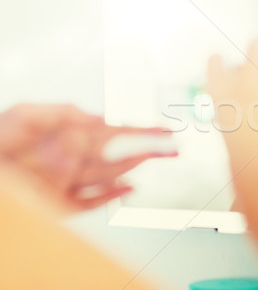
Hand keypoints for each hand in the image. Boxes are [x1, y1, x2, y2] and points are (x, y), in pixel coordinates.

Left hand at [0, 104, 176, 210]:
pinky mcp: (61, 204)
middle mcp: (74, 159)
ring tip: (157, 157)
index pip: (114, 132)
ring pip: (111, 175)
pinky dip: (111, 196)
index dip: (140, 131)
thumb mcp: (26, 114)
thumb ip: (64, 112)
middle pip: (120, 154)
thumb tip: (98, 119)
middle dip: (149, 149)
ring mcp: (69, 182)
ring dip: (136, 167)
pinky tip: (128, 187)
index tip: (161, 128)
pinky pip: (92, 202)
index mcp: (69, 136)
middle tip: (172, 146)